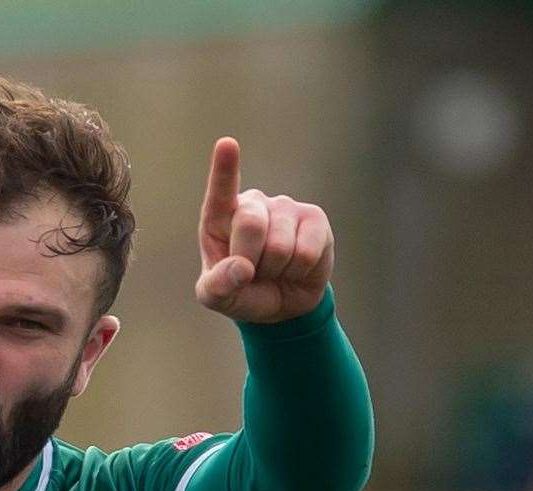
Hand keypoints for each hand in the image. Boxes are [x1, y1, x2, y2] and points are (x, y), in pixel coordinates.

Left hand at [194, 137, 333, 323]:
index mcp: (219, 218)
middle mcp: (252, 204)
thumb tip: (241, 268)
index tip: (227, 144)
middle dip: (250, 261)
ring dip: (275, 271)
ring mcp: (285, 208)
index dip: (225, 169)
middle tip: (252, 273)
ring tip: (274, 270)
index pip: (221, 192)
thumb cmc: (241, 291)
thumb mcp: (217, 297)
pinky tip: (296, 268)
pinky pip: (306, 253)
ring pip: (280, 246)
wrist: (280, 304)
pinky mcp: (314, 219)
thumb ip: (217, 287)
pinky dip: (299, 272)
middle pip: (250, 224)